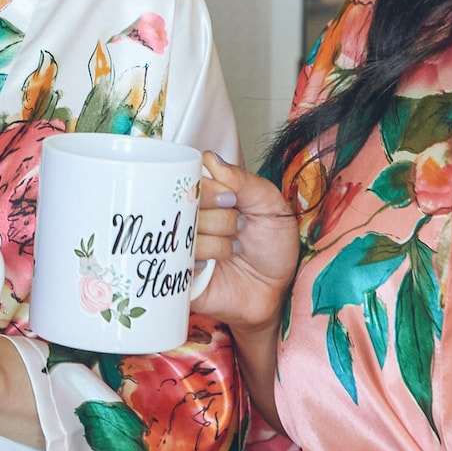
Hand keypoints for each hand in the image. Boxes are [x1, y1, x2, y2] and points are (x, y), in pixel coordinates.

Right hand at [193, 153, 299, 337]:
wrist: (276, 289)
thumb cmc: (272, 247)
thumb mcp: (271, 206)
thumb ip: (244, 181)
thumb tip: (211, 161)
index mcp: (206, 196)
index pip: (188, 176)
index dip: (208, 186)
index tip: (231, 198)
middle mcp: (189, 217)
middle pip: (182, 203)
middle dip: (218, 214)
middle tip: (239, 224)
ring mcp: (181, 244)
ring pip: (183, 231)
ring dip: (216, 240)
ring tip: (234, 249)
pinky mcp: (177, 272)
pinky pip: (175, 260)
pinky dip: (199, 260)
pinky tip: (214, 266)